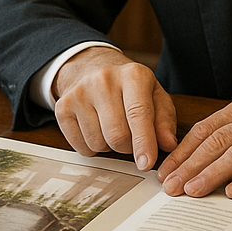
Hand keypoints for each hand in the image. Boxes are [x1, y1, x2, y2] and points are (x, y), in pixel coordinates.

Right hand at [52, 48, 177, 169]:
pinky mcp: (62, 107)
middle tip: (130, 139)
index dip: (143, 142)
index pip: (138, 113)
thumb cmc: (129, 88)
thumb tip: (169, 144)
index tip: (146, 163)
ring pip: (98, 143)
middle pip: (117, 135)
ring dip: (109, 147)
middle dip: (127, 147)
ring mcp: (79, 93)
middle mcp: (104, 80)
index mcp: (133, 75)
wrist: (91, 67)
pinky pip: (80, 147)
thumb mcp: (155, 96)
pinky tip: (96, 129)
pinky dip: (92, 147)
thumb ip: (164, 121)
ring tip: (111, 128)